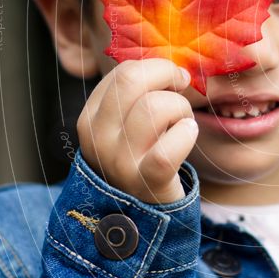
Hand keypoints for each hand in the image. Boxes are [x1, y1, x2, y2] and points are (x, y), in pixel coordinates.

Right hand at [76, 58, 197, 203]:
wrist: (143, 214)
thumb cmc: (143, 157)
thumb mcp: (128, 125)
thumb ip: (139, 94)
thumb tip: (174, 63)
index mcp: (90, 118)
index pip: (122, 71)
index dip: (155, 68)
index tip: (171, 80)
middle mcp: (97, 139)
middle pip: (131, 80)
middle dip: (167, 76)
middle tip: (182, 88)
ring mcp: (119, 163)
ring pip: (154, 108)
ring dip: (181, 109)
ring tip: (183, 122)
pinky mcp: (145, 183)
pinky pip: (167, 150)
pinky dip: (186, 134)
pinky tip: (188, 134)